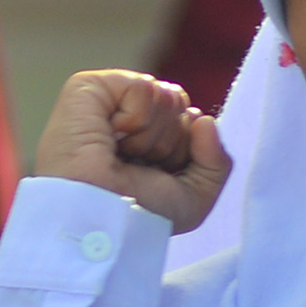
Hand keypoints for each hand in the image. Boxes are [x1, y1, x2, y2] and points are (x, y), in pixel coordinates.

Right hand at [35, 69, 229, 231]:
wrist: (102, 218)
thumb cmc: (137, 216)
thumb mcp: (193, 200)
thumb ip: (216, 161)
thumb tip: (203, 118)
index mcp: (143, 139)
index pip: (187, 119)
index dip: (181, 151)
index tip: (154, 175)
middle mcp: (125, 118)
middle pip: (179, 104)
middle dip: (169, 143)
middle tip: (136, 166)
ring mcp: (107, 102)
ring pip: (166, 95)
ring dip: (152, 136)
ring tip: (121, 155)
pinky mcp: (89, 88)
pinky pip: (144, 88)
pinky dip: (137, 119)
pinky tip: (112, 137)